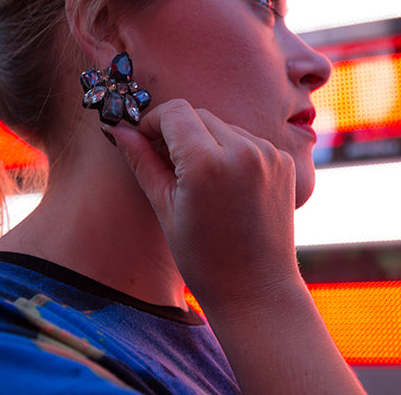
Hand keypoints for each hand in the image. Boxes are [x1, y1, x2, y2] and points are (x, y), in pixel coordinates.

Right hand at [108, 99, 300, 307]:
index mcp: (208, 164)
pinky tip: (225, 182)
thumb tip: (118, 129)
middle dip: (177, 131)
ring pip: (222, 125)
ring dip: (204, 140)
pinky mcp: (283, 161)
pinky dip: (230, 150)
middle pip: (198, 115)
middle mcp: (243, 151)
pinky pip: (246, 139)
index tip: (145, 139)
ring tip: (199, 178)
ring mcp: (268, 154)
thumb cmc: (204, 257)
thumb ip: (142, 160)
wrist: (257, 289)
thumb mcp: (164, 207)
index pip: (175, 112)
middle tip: (167, 163)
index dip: (153, 121)